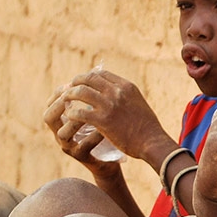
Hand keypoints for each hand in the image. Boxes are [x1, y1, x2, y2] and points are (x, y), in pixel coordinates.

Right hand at [42, 82, 120, 177]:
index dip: (57, 93)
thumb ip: (91, 96)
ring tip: (93, 111)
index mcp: (61, 122)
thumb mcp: (96, 111)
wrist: (111, 158)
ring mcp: (69, 148)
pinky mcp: (82, 158)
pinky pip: (84, 146)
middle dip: (60, 105)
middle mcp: (60, 135)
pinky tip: (105, 129)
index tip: (70, 84)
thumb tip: (94, 70)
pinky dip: (95, 135)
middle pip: (48, 118)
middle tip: (77, 95)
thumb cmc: (103, 130)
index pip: (50, 104)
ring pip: (63, 133)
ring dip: (77, 120)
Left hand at [46, 68, 169, 159]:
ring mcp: (109, 105)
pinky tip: (69, 117)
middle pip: (89, 78)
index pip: (101, 74)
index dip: (88, 77)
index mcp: (126, 86)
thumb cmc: (147, 127)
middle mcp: (117, 92)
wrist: (152, 142)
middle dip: (75, 82)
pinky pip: (79, 112)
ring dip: (69, 95)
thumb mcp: (138, 103)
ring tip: (64, 101)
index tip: (82, 83)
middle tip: (68, 89)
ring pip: (81, 92)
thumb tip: (115, 94)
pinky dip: (71, 113)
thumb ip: (126, 96)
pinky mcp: (103, 120)